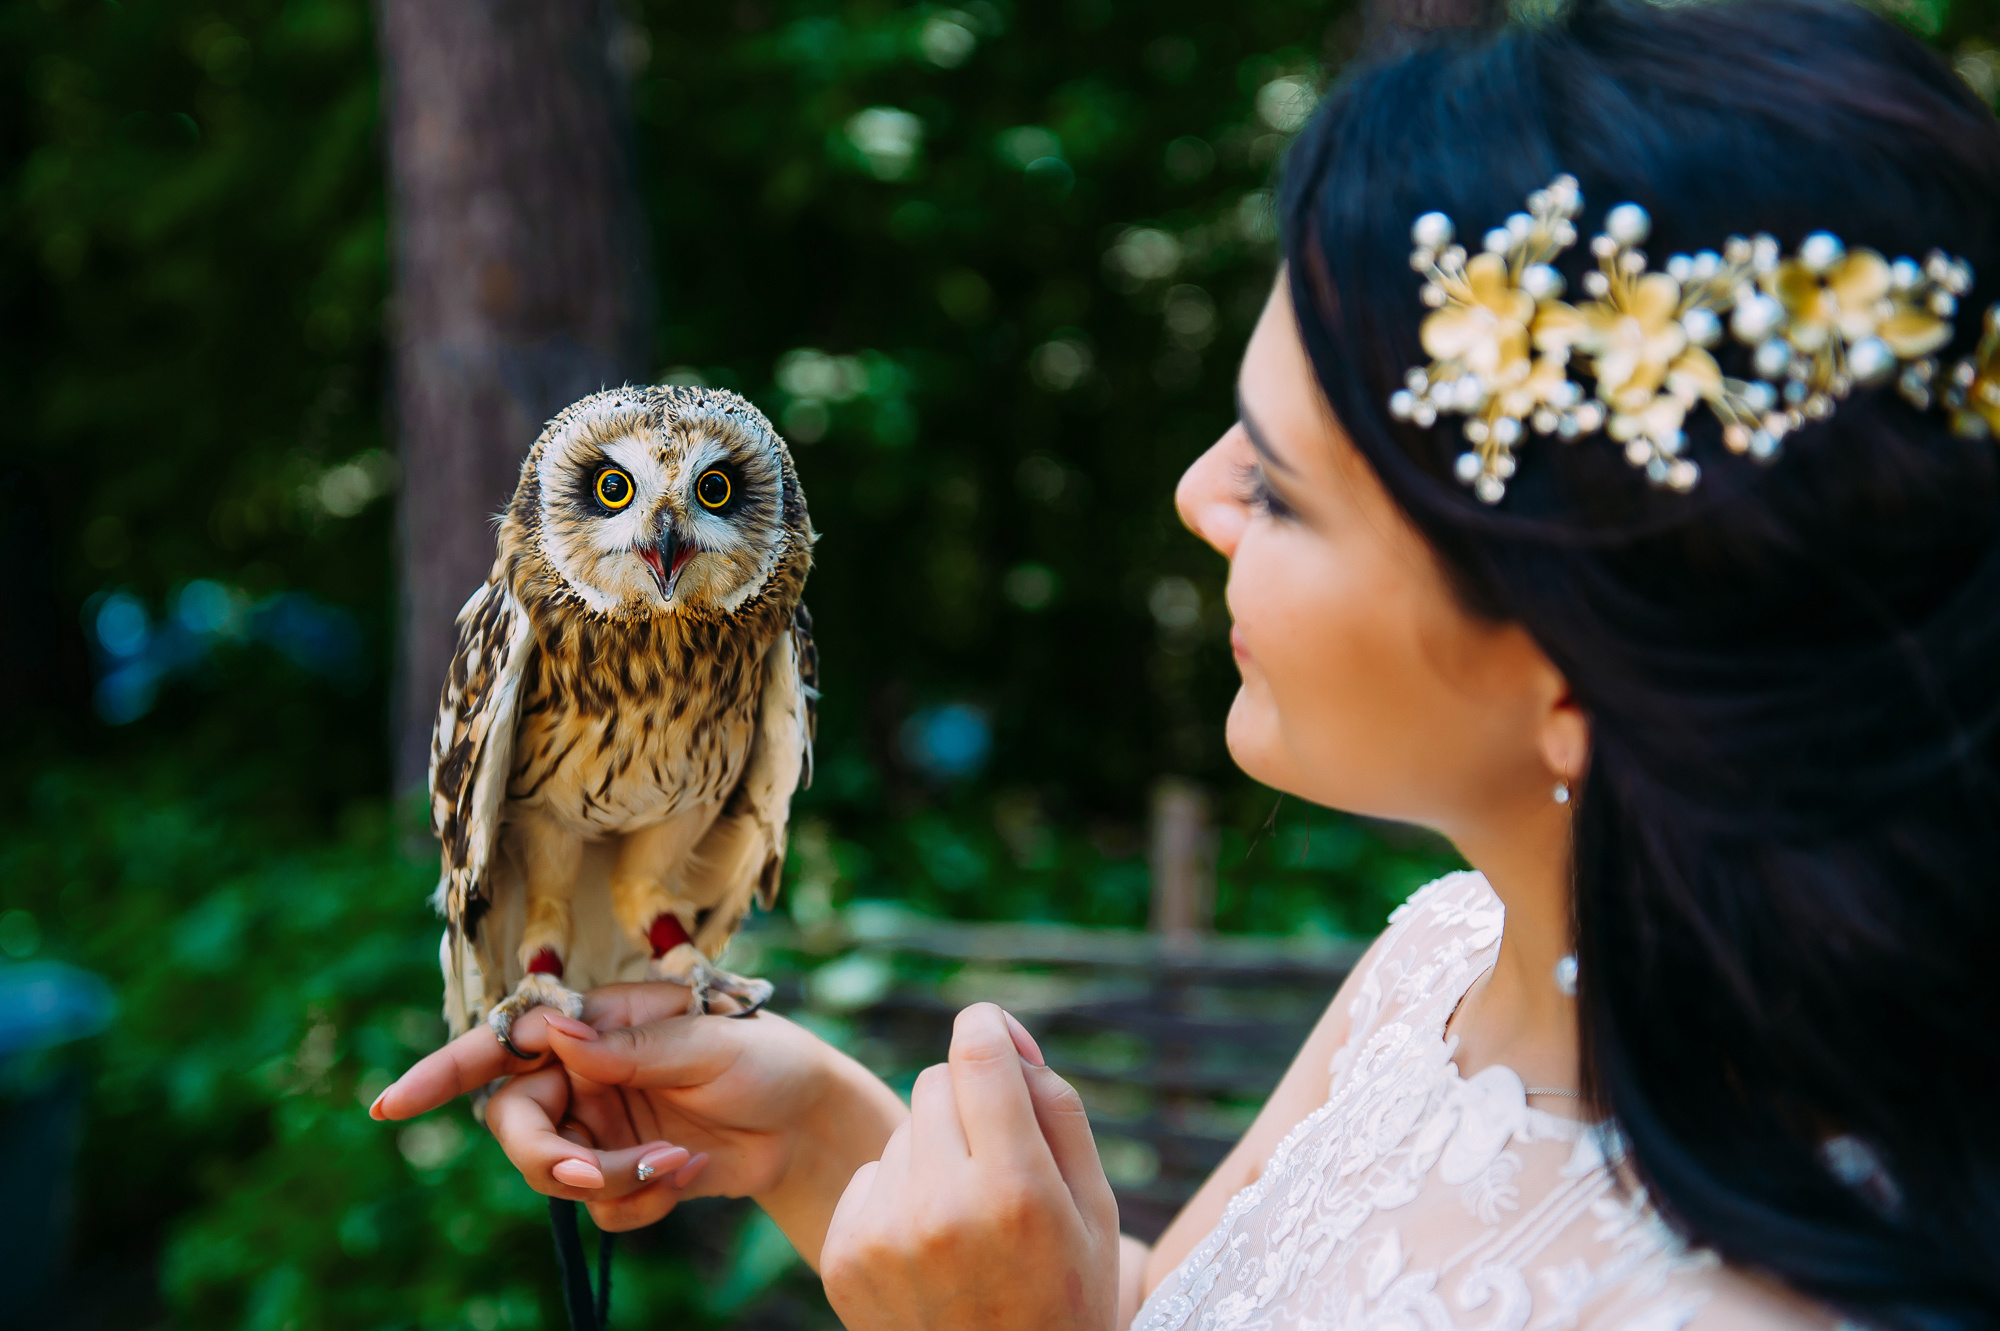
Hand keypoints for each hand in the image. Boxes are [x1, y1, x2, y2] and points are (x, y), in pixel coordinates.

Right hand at [371, 983, 905, 1254]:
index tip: (392, 1106)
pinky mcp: (622, 1175)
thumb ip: (632, 1047)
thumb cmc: (766, 1059)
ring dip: (613, 1180)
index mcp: (598, 1026)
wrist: (808, 1125)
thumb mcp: (709, 1044)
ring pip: (557, 1174)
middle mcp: (586, 1076)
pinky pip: (600, 1208)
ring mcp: (600, 1128)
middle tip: (596, 1174)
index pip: (507, 1043)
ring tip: (678, 1162)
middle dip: (550, 1157)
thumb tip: (558, 1034)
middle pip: (516, 1125)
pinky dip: (641, 1200)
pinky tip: (688, 1175)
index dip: (444, 1072)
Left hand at [820, 1003, 1120, 1330]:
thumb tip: (1001, 1033)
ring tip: (965, 1220)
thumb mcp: (1095, 1208)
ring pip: (902, 1130)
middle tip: (998, 1161)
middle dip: (968, 1102)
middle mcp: (941, 1207)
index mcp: (1015, 1191)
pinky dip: (897, 1194)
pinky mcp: (843, 1255)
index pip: (977, 1053)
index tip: (995, 1036)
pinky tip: (929, 1246)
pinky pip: (869, 1174)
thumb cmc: (1065, 1298)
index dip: (988, 1029)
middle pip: (935, 1082)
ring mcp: (883, 1234)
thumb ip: (1056, 1106)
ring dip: (933, 1152)